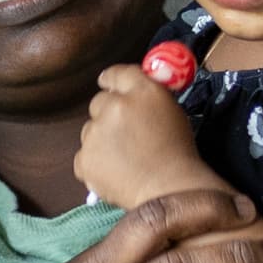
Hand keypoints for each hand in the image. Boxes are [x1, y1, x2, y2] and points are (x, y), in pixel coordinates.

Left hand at [74, 65, 206, 209]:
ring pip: (91, 129)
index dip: (112, 80)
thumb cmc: (178, 153)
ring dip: (103, 138)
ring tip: (127, 157)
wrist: (170, 189)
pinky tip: (117, 171)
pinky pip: (85, 154)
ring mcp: (95, 133)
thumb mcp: (172, 111)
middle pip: (100, 101)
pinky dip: (96, 161)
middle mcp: (114, 107)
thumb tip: (133, 90)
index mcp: (142, 91)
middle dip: (109, 113)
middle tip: (127, 131)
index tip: (110, 84)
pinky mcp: (84, 158)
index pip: (117, 73)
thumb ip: (148, 96)